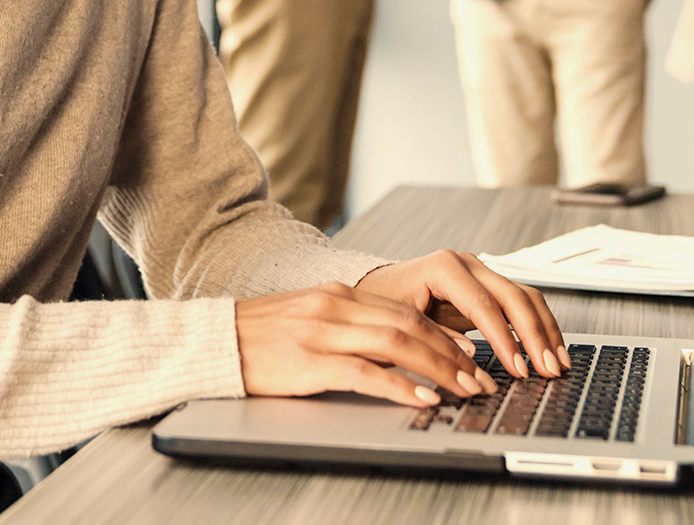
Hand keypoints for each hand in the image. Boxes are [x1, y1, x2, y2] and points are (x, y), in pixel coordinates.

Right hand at [234, 281, 495, 406]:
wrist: (213, 342)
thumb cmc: (258, 337)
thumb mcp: (308, 318)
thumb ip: (347, 325)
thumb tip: (391, 345)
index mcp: (337, 295)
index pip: (405, 311)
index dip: (443, 333)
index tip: (470, 354)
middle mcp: (335, 307)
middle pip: (410, 325)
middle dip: (452, 354)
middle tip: (479, 377)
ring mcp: (322, 333)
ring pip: (397, 345)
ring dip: (438, 369)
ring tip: (464, 389)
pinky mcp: (309, 362)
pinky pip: (365, 373)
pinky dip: (400, 386)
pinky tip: (422, 398)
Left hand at [358, 250, 569, 380]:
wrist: (378, 288)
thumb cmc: (384, 303)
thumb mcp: (401, 322)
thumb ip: (435, 337)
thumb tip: (471, 357)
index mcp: (444, 267)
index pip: (484, 304)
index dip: (504, 338)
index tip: (518, 368)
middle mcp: (468, 264)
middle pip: (514, 297)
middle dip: (534, 336)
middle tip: (547, 369)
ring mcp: (481, 273)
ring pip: (526, 297)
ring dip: (545, 331)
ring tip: (557, 364)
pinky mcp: (489, 287)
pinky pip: (522, 303)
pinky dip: (539, 326)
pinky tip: (549, 350)